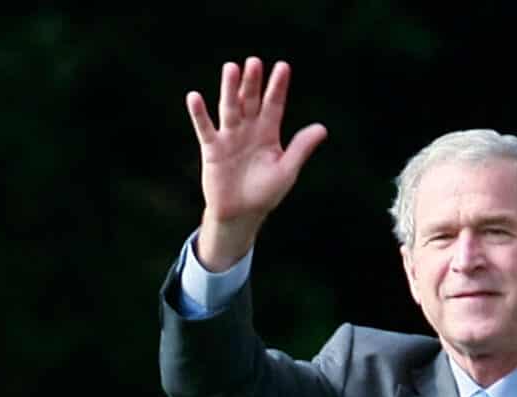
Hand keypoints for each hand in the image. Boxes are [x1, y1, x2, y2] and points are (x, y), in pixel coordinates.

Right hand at [184, 57, 326, 268]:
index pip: (274, 105)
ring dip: (229, 89)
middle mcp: (248, 129)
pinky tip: (194, 97)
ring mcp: (229, 137)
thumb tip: (322, 128)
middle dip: (253, 83)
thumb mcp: (286, 170)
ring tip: (231, 68)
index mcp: (268, 133)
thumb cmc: (265, 193)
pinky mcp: (212, 148)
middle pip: (250, 100)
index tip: (283, 67)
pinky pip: (205, 128)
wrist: (240, 214)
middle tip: (255, 62)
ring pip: (229, 108)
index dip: (278, 87)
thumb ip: (300, 148)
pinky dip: (199, 114)